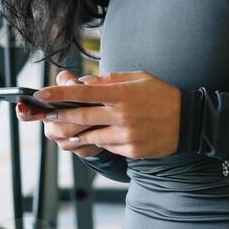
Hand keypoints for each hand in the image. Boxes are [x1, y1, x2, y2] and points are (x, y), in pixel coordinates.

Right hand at [15, 68, 110, 157]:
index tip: (22, 106)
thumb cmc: (83, 99)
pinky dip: (96, 138)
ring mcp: (65, 142)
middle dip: (71, 118)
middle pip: (56, 128)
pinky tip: (104, 130)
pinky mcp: (81, 151)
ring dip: (85, 129)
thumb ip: (70, 81)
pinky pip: (86, 147)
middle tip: (86, 110)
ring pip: (71, 139)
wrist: (103, 119)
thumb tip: (72, 83)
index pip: (27, 113)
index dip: (24, 111)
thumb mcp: (75, 86)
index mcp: (45, 110)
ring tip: (98, 119)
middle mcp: (51, 128)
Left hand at [32, 69, 180, 159]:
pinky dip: (102, 140)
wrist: (189, 121)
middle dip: (58, 116)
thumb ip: (110, 80)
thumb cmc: (161, 94)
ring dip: (79, 132)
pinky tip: (106, 134)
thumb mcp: (138, 78)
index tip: (40, 94)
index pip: (82, 93)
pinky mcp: (131, 150)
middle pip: (80, 117)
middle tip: (46, 115)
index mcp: (121, 94)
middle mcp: (121, 115)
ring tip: (74, 128)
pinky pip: (108, 146)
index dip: (58, 94)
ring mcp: (126, 135)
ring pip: (91, 136)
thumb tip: (85, 82)